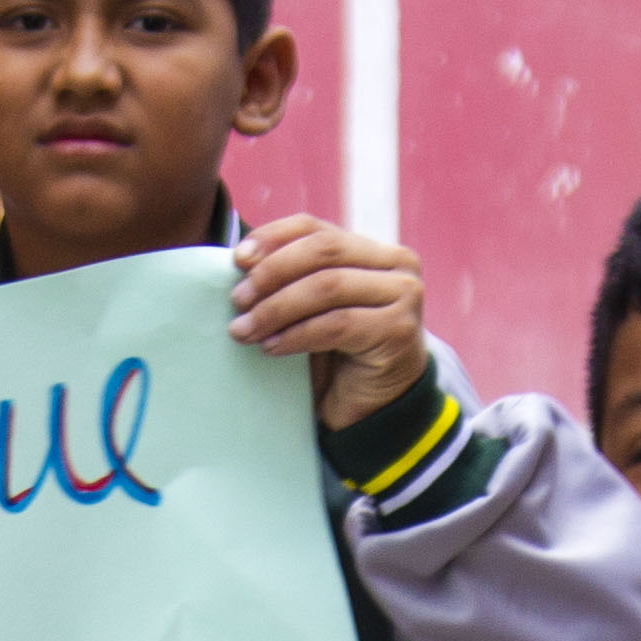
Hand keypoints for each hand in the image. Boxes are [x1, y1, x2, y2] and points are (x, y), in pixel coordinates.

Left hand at [232, 215, 431, 424]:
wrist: (372, 412)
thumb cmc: (338, 358)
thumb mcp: (311, 310)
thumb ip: (293, 280)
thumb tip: (241, 259)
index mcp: (373, 251)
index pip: (316, 229)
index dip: (273, 238)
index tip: (237, 260)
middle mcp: (397, 265)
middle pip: (323, 251)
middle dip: (272, 272)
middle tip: (238, 300)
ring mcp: (404, 295)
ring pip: (327, 286)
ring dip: (277, 308)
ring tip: (245, 329)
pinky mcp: (399, 330)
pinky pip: (336, 324)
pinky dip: (297, 335)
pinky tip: (272, 348)